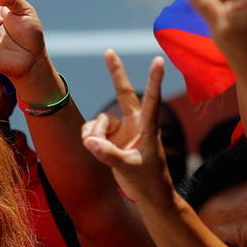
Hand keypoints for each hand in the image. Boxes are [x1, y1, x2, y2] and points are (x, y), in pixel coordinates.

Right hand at [82, 52, 170, 204]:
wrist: (149, 195)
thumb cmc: (148, 182)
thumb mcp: (128, 169)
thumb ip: (108, 154)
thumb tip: (88, 140)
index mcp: (149, 128)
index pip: (151, 100)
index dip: (154, 80)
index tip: (159, 60)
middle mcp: (135, 123)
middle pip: (123, 92)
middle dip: (115, 72)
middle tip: (108, 51)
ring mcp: (122, 128)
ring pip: (99, 121)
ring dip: (93, 134)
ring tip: (97, 149)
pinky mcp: (111, 136)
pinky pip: (92, 130)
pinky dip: (89, 138)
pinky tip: (94, 148)